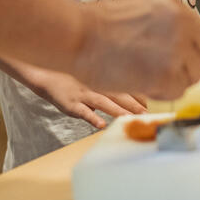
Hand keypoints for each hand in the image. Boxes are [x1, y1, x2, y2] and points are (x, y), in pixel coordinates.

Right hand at [24, 67, 146, 128]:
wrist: (44, 74)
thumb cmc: (70, 79)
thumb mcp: (91, 80)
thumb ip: (108, 89)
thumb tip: (127, 100)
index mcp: (103, 80)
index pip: (126, 87)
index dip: (141, 95)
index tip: (155, 103)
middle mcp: (96, 85)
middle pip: (120, 95)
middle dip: (136, 105)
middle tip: (150, 115)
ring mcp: (84, 94)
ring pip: (105, 102)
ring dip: (119, 111)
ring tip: (131, 119)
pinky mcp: (71, 104)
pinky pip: (82, 111)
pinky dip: (92, 118)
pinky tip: (101, 125)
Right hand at [72, 0, 199, 99]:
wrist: (77, 35)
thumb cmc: (99, 24)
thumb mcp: (143, 9)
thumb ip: (168, 23)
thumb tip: (185, 44)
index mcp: (176, 5)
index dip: (194, 53)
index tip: (183, 62)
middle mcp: (182, 24)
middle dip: (186, 69)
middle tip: (165, 74)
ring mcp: (176, 49)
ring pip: (191, 77)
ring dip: (174, 82)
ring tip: (149, 78)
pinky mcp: (166, 74)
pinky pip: (176, 92)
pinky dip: (163, 93)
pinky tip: (144, 86)